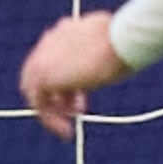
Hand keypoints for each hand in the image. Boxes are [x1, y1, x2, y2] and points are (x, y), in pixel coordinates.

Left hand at [19, 10, 127, 138]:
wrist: (121, 41)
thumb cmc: (126, 43)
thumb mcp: (108, 49)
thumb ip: (97, 56)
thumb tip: (106, 67)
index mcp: (64, 31)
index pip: (54, 59)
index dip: (66, 80)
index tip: (82, 96)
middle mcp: (48, 42)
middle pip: (40, 75)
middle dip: (57, 95)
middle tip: (75, 110)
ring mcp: (42, 59)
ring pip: (36, 92)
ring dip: (52, 111)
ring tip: (67, 128)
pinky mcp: (43, 76)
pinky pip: (39, 105)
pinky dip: (50, 120)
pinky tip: (66, 132)